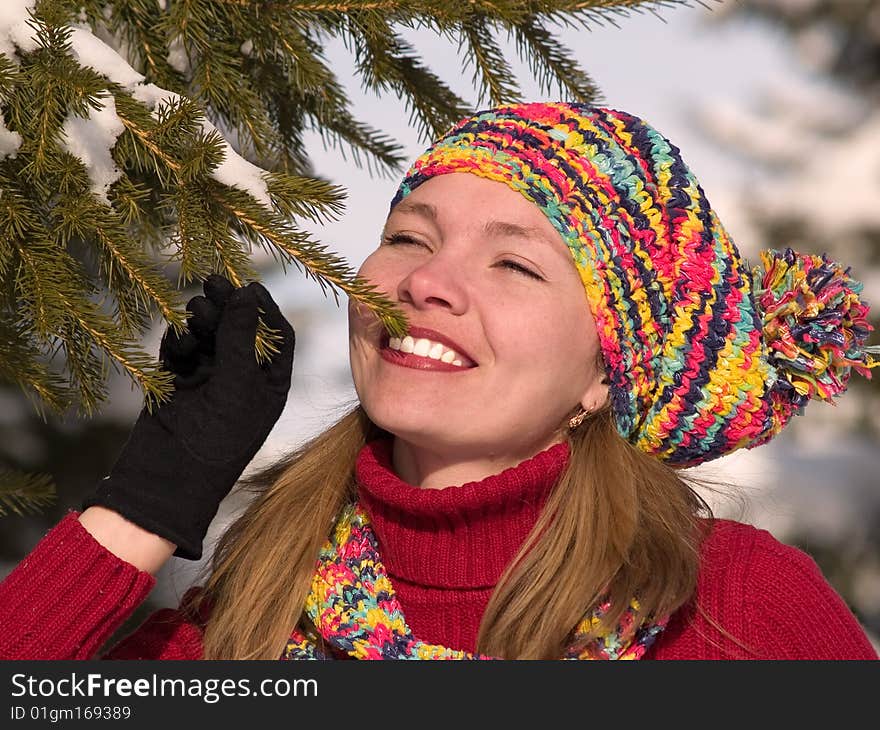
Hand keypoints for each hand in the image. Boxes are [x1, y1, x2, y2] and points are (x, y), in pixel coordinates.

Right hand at [83, 275, 294, 559]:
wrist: (170, 476)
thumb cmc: (217, 436)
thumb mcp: (236, 383)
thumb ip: (240, 336)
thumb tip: (246, 291)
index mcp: (271, 383)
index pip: (277, 335)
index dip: (264, 307)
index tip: (248, 285)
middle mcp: (244, 377)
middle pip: (241, 328)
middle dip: (228, 306)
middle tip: (212, 282)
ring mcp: (211, 378)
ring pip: (210, 333)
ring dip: (203, 319)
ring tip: (195, 312)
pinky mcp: (179, 379)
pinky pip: (182, 347)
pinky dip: (179, 339)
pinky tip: (177, 340)